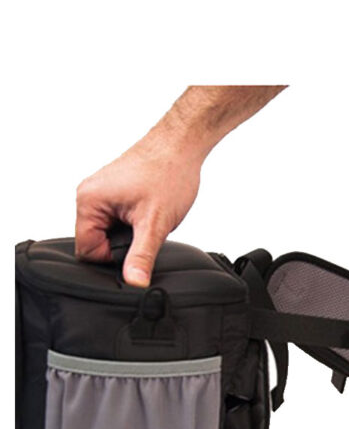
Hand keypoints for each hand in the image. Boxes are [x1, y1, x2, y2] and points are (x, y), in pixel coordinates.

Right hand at [75, 85, 286, 285]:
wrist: (182, 146)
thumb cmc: (168, 174)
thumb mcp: (155, 223)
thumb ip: (141, 256)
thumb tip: (134, 283)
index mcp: (88, 201)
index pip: (86, 250)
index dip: (112, 258)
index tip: (135, 251)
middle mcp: (89, 195)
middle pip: (96, 241)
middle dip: (123, 243)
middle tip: (147, 230)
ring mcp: (101, 192)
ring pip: (109, 231)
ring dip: (131, 232)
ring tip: (150, 217)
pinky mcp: (114, 191)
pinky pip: (117, 219)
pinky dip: (134, 222)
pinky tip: (150, 211)